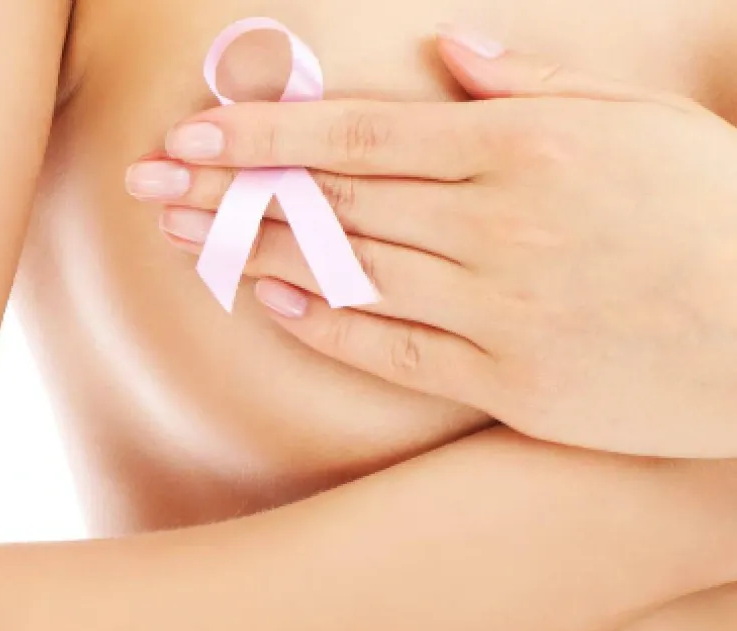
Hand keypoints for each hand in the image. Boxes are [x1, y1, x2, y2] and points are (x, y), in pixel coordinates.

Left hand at [126, 27, 736, 457]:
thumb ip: (535, 84)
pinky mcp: (508, 382)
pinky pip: (394, 350)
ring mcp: (499, 308)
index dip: (265, 135)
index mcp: (521, 148)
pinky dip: (329, 326)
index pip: (359, 135)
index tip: (191, 133)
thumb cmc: (716, 208)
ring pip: (346, 273)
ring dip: (254, 254)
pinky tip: (272, 305)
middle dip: (228, 189)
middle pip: (332, 202)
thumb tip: (449, 51)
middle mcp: (496, 225)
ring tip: (182, 240)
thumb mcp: (638, 120)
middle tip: (147, 185)